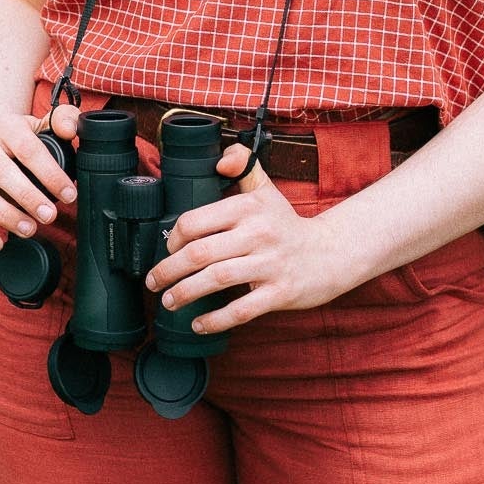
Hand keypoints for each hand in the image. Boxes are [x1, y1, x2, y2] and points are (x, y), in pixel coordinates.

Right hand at [0, 102, 79, 249]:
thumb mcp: (44, 126)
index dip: (49, 173)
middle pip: (0, 171)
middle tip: (49, 216)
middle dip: (27, 196)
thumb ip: (63, 120)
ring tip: (29, 230)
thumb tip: (71, 128)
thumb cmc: (23, 140)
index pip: (27, 148)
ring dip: (4, 215)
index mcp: (5, 125)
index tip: (68, 194)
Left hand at [143, 140, 351, 333]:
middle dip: (169, 270)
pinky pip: (242, 309)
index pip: (197, 221)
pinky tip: (198, 324)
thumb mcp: (266, 190)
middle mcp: (259, 234)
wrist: (330, 254)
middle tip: (153, 282)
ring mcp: (270, 264)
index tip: (167, 250)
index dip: (174, 238)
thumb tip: (219, 158)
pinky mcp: (280, 292)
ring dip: (185, 293)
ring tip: (168, 301)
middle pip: (201, 253)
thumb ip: (243, 165)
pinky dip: (216, 319)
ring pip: (217, 280)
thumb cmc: (287, 225)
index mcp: (249, 208)